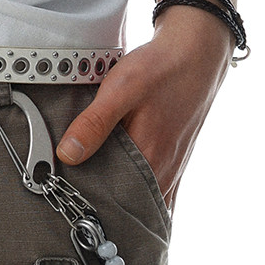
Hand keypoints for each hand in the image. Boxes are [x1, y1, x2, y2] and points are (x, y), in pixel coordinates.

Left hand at [52, 4, 233, 213]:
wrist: (196, 52)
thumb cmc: (160, 69)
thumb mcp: (120, 89)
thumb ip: (94, 124)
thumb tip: (67, 156)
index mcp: (150, 159)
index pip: (119, 203)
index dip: (96, 210)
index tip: (72, 211)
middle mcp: (165, 171)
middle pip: (133, 207)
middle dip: (110, 212)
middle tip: (80, 212)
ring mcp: (174, 167)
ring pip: (147, 200)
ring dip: (126, 205)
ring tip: (99, 205)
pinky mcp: (177, 158)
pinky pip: (162, 192)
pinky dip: (145, 197)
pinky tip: (129, 195)